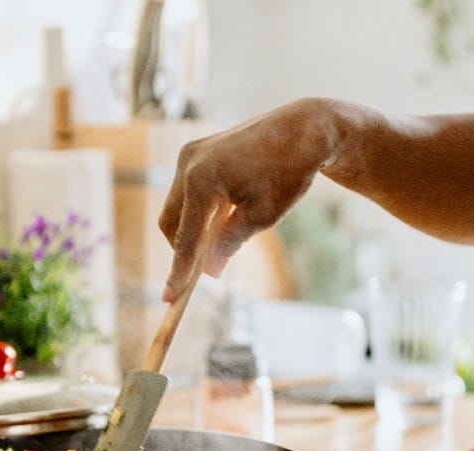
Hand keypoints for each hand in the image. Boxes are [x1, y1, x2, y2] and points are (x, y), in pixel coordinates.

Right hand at [158, 98, 340, 301]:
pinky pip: (187, 189)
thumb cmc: (288, 172)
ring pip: (176, 206)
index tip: (170, 299)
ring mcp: (190, 154)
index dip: (179, 272)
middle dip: (183, 248)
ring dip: (192, 228)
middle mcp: (188, 164)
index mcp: (202, 181)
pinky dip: (199, 209)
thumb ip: (229, 243)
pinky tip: (224, 216)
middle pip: (170, 222)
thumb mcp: (262, 216)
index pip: (185, 238)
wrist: (303, 129)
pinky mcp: (197, 150)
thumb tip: (209, 272)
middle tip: (202, 272)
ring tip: (221, 241)